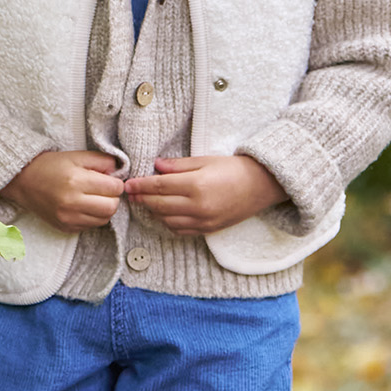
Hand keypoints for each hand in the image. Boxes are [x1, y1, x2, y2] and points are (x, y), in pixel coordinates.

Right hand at [1, 150, 122, 230]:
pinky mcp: (66, 227)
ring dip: (105, 208)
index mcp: (76, 181)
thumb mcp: (76, 156)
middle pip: (112, 206)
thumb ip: (101, 161)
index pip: (114, 188)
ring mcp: (68, 218)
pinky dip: (93, 217)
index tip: (109, 178)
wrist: (23, 182)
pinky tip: (84, 206)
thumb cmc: (50, 166)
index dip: (116, 182)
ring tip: (95, 198)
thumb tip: (119, 172)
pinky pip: (91, 226)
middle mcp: (72, 202)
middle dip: (113, 197)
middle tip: (104, 189)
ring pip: (104, 219)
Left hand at [123, 154, 283, 233]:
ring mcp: (203, 220)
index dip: (141, 186)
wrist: (261, 185)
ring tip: (146, 202)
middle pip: (159, 205)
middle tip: (131, 194)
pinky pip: (180, 230)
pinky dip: (168, 222)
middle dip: (142, 199)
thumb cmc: (233, 169)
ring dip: (153, 212)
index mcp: (197, 185)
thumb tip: (156, 166)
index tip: (129, 184)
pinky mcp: (208, 229)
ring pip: (167, 220)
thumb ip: (178, 165)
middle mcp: (198, 206)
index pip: (159, 186)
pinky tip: (163, 214)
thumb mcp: (205, 160)